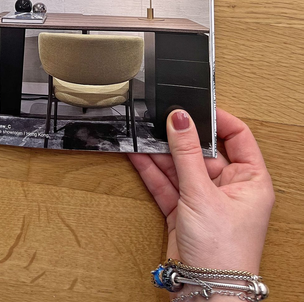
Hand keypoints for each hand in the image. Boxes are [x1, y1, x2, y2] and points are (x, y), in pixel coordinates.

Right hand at [129, 108, 273, 278]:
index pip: (238, 136)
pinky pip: (166, 182)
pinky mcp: (182, 211)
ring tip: (141, 133)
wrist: (205, 292)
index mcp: (250, 179)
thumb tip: (180, 117)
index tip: (194, 105)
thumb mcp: (202, 193)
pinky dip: (151, 169)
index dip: (217, 119)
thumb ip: (186, 153)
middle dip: (179, 136)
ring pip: (180, 165)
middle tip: (158, 118)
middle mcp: (229, 187)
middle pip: (202, 150)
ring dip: (160, 152)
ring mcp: (204, 198)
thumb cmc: (223, 251)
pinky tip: (137, 154)